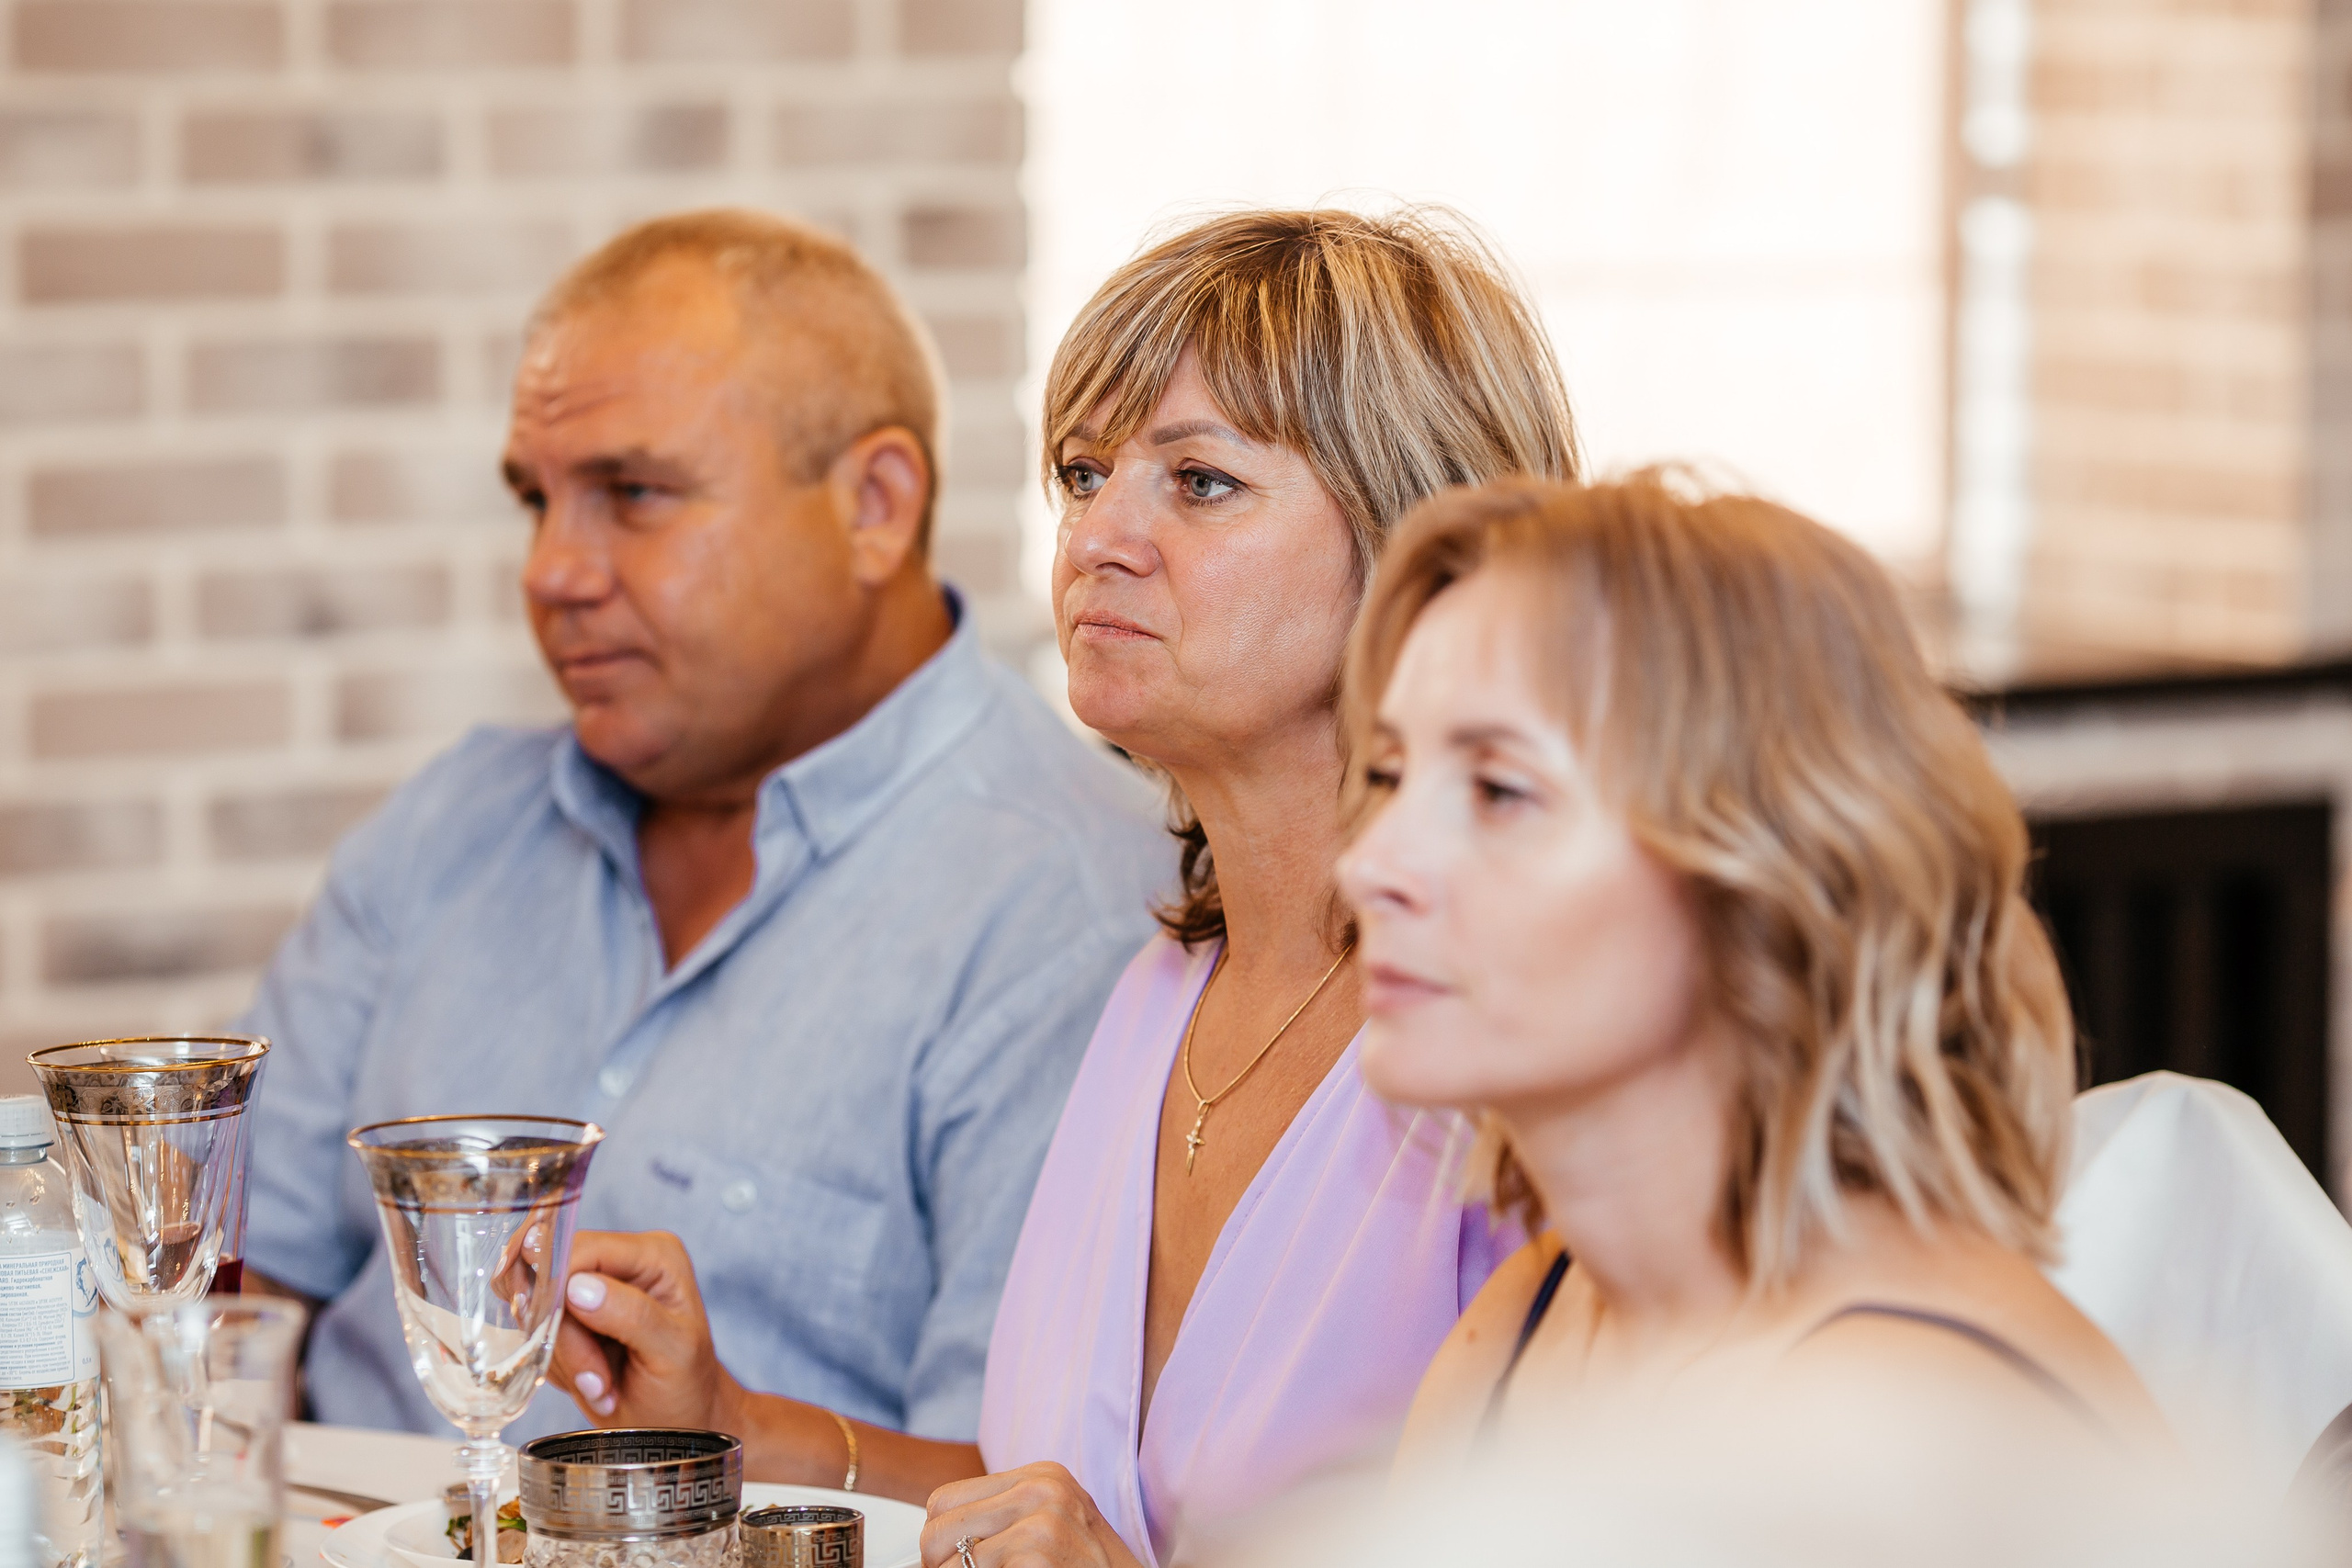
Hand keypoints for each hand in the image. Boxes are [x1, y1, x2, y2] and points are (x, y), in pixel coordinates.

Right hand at [551, 1230, 744, 1430]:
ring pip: (538, 1310)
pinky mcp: (570, 1316)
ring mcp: (592, 1288)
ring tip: (601, 1385)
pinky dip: (555, 1364)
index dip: (558, 1289)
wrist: (677, 1420)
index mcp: (655, 1255)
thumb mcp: (673, 1352)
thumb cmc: (685, 1385)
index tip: (560, 1340)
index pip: (583, 1249)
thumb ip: (633, 1315)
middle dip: (564, 1337)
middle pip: (552, 1278)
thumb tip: (577, 1286)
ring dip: (563, 1358)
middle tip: (596, 1380)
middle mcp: (622, 1261)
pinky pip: (534, 1333)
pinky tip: (589, 1381)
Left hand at [919, 1464, 1142, 1567]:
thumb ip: (1004, 1517)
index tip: (946, 1561)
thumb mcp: (1050, 1524)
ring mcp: (1041, 1518)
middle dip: (939, 1564)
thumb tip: (935, 1540)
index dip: (938, 1537)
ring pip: (952, 1558)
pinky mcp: (1038, 1549)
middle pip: (939, 1527)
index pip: (946, 1498)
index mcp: (1040, 1475)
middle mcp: (1040, 1488)